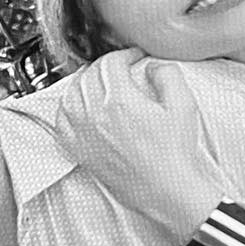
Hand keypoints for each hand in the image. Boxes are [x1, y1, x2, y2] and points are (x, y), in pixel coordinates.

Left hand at [47, 52, 227, 244]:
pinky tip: (78, 105)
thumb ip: (166, 74)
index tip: (135, 58)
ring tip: (98, 81)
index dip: (125, 55)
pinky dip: (67, 107)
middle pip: (89, 75)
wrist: (169, 190)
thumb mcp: (183, 105)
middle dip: (106, 66)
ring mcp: (83, 133)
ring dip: (83, 82)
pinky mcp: (79, 150)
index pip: (111, 63)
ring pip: (70, 94)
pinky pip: (61, 121)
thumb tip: (151, 65)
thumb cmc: (176, 152)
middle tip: (120, 68)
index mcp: (120, 101)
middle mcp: (95, 115)